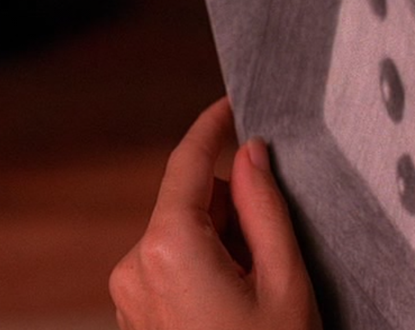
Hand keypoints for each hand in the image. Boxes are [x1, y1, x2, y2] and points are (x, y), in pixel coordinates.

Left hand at [109, 98, 321, 329]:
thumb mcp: (284, 280)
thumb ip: (266, 208)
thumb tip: (252, 153)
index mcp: (169, 249)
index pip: (188, 163)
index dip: (213, 127)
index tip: (231, 105)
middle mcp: (136, 267)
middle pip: (192, 202)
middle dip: (233, 210)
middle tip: (271, 252)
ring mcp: (131, 293)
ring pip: (185, 234)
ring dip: (222, 243)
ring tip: (255, 287)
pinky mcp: (136, 313)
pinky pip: (172, 265)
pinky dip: (205, 267)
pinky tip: (234, 300)